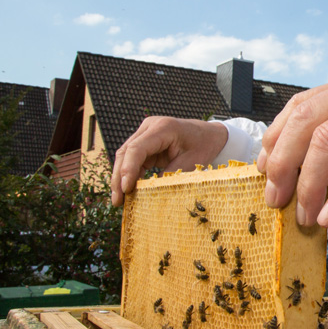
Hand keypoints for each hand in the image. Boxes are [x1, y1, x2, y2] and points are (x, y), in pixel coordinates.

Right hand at [111, 116, 227, 205]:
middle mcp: (149, 127)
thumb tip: (150, 194)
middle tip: (117, 201)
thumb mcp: (191, 162)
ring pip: (125, 157)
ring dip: (121, 178)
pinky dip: (130, 176)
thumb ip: (170, 176)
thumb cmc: (203, 146)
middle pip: (125, 152)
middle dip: (119, 177)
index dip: (128, 169)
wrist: (210, 134)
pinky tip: (129, 192)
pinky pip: (133, 160)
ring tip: (119, 201)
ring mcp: (145, 134)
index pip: (137, 149)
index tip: (126, 189)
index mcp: (163, 128)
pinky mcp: (145, 143)